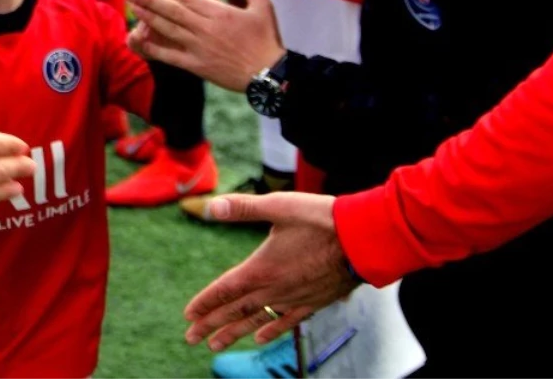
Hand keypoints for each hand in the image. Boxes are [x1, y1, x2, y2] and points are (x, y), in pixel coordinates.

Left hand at [127, 0, 283, 91]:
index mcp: (219, 12)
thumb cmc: (267, 39)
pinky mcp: (197, 65)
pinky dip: (155, 48)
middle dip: (150, 0)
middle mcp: (206, 28)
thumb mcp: (263, 5)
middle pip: (172, 11)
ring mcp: (200, 47)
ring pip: (169, 29)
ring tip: (133, 9)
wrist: (269, 73)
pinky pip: (171, 56)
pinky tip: (141, 41)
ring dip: (148, 19)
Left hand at [184, 193, 357, 350]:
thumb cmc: (321, 220)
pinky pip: (288, 322)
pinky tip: (261, 338)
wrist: (364, 240)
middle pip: (237, 311)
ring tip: (215, 346)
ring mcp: (294, 298)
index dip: (206, 303)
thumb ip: (242, 208)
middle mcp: (275, 289)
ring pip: (258, 320)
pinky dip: (272, 330)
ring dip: (235, 333)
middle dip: (212, 325)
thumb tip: (210, 206)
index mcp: (261, 268)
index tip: (188, 316)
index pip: (225, 290)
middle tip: (191, 338)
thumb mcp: (277, 206)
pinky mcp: (314, 301)